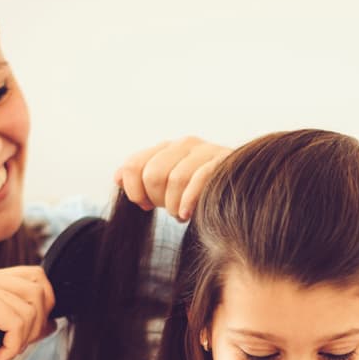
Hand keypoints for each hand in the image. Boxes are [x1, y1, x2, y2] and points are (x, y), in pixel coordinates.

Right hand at [0, 264, 55, 359]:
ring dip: (23, 339)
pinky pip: (17, 322)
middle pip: (38, 290)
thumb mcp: (2, 337)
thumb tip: (54, 320)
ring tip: (3, 354)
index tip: (32, 332)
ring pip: (30, 308)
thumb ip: (27, 324)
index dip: (45, 304)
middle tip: (15, 348)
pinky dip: (13, 346)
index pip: (35, 276)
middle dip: (36, 324)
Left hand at [114, 136, 230, 220]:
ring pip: (175, 179)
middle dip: (156, 198)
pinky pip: (199, 180)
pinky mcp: (224, 164)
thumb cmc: (199, 192)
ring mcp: (206, 152)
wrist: (241, 191)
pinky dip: (189, 201)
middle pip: (153, 174)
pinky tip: (188, 215)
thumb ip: (142, 178)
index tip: (144, 204)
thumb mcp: (167, 185)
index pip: (133, 165)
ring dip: (175, 205)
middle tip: (167, 209)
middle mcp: (185, 144)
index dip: (133, 190)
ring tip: (181, 214)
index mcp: (167, 148)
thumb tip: (117, 177)